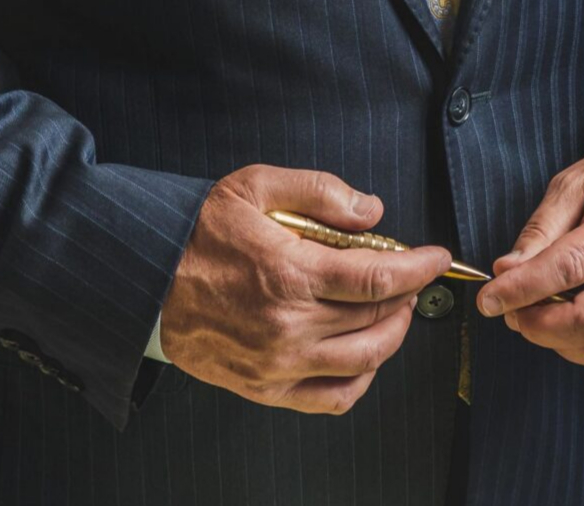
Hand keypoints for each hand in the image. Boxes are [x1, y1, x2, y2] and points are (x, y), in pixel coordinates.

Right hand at [160, 164, 451, 415]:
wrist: (146, 279)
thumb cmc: (199, 230)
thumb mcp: (254, 186)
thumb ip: (318, 191)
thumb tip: (371, 211)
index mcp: (289, 272)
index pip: (377, 277)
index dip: (418, 268)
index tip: (437, 257)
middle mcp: (289, 325)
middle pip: (375, 317)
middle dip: (406, 295)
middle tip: (411, 276)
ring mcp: (278, 363)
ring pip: (363, 361)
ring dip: (392, 334)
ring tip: (396, 310)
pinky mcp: (266, 388)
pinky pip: (333, 398)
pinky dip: (362, 380)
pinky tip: (367, 355)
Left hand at [475, 141, 583, 378]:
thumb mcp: (578, 180)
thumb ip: (542, 228)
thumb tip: (507, 271)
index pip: (567, 269)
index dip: (521, 289)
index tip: (489, 299)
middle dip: (539, 326)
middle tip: (512, 312)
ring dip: (560, 344)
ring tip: (538, 318)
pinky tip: (570, 331)